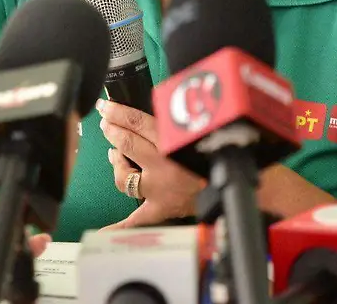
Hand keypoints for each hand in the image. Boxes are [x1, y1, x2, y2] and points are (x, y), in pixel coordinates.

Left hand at [97, 99, 205, 228]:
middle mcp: (161, 166)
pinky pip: (136, 219)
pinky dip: (120, 226)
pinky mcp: (159, 209)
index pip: (138, 123)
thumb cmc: (215, 155)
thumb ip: (171, 126)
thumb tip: (145, 116)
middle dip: (112, 132)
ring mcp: (157, 190)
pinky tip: (104, 229)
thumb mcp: (193, 134)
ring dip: (115, 163)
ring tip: (113, 153)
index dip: (118, 113)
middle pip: (127, 145)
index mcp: (172, 143)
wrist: (232, 185)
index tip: (106, 107)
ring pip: (124, 177)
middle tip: (105, 124)